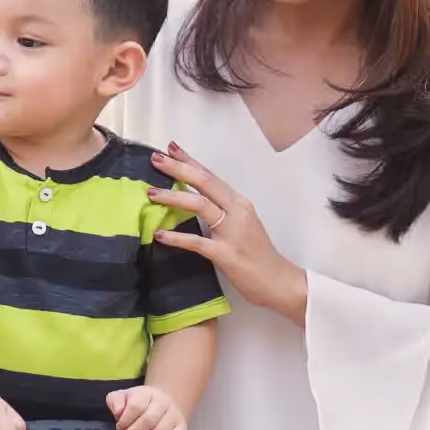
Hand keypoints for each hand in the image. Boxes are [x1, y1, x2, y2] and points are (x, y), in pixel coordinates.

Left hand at [106, 383, 185, 429]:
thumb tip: (118, 411)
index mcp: (147, 393)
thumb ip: (116, 401)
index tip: (118, 428)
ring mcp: (174, 415)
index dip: (126, 419)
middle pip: (149, 420)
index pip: (137, 405)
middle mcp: (163, 402)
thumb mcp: (123, 397)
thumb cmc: (138, 402)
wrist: (162, 402)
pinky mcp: (182, 428)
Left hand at [149, 141, 309, 322]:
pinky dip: (177, 237)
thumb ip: (220, 211)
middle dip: (179, 168)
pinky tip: (160, 234)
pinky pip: (197, 242)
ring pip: (200, 205)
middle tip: (156, 158)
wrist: (278, 281)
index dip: (190, 161)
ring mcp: (232, 232)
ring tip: (151, 193)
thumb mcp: (240, 225)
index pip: (210, 176)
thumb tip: (191, 200)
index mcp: (238, 203)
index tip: (170, 147)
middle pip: (204, 183)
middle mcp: (236, 211)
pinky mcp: (225, 254)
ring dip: (173, 197)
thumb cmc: (256, 254)